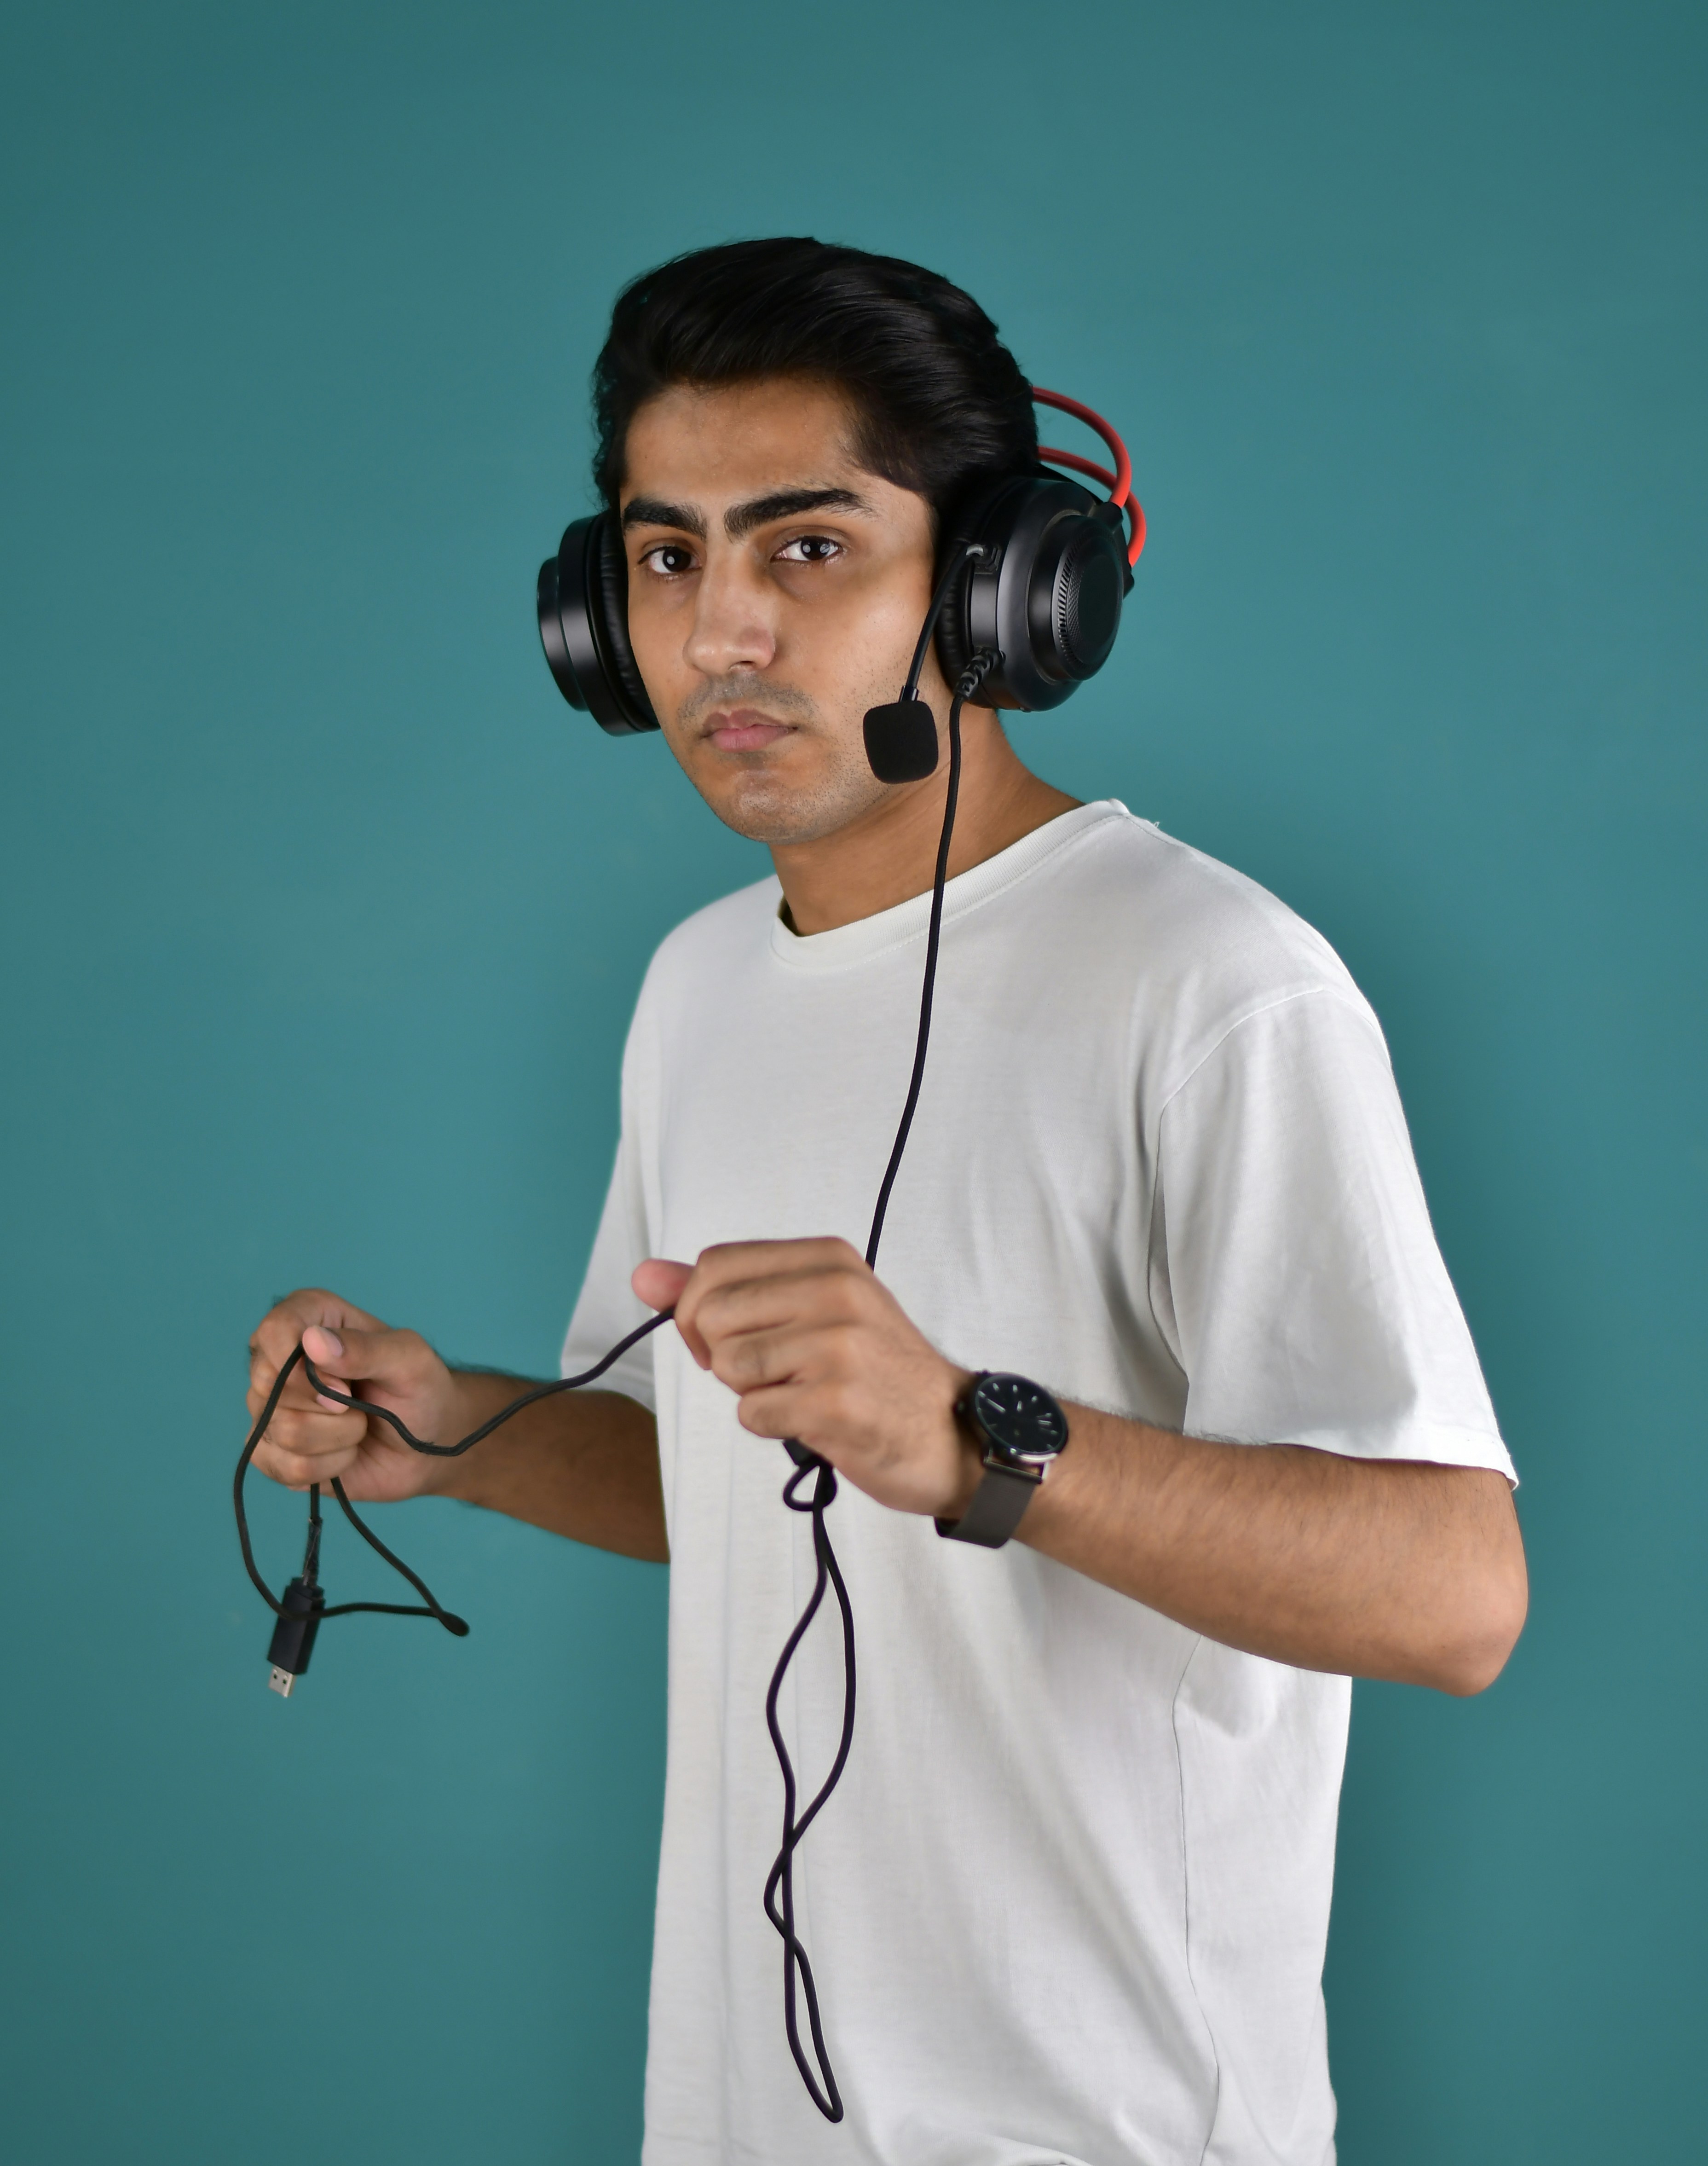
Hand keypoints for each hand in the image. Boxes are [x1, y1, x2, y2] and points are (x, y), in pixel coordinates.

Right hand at [245, 1288, 462, 1503]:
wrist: (427, 1447)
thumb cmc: (419, 1391)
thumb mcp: (411, 1360)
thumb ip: (367, 1348)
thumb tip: (313, 1341)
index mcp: (310, 1319)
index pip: (274, 1331)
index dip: (303, 1365)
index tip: (343, 1384)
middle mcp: (281, 1360)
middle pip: (270, 1383)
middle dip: (328, 1404)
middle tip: (358, 1403)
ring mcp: (271, 1408)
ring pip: (282, 1430)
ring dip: (339, 1437)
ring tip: (359, 1426)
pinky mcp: (273, 1453)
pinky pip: (286, 1467)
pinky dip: (329, 1466)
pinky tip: (346, 1453)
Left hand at [632, 1240, 979, 1518]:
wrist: (949, 1433)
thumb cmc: (872, 1372)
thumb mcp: (808, 1311)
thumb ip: (721, 1290)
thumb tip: (642, 1275)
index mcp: (828, 1258)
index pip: (714, 1266)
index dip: (702, 1311)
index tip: (735, 1337)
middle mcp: (836, 1291)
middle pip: (712, 1316)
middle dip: (725, 1356)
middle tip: (778, 1373)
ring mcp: (839, 1346)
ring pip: (728, 1365)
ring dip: (752, 1393)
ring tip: (803, 1393)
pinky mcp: (837, 1402)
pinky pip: (752, 1414)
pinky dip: (771, 1426)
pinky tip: (816, 1420)